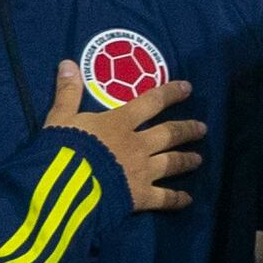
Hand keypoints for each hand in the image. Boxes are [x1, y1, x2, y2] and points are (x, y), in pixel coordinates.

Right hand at [46, 57, 206, 209]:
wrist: (66, 186)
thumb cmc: (62, 149)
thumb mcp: (60, 117)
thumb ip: (68, 92)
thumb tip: (69, 63)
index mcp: (119, 123)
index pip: (150, 102)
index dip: (170, 94)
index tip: (188, 88)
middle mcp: (137, 145)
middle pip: (169, 134)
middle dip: (187, 130)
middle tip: (202, 128)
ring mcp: (142, 171)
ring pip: (171, 163)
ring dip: (187, 160)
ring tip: (199, 159)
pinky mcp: (140, 196)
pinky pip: (164, 198)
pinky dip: (177, 199)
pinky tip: (188, 200)